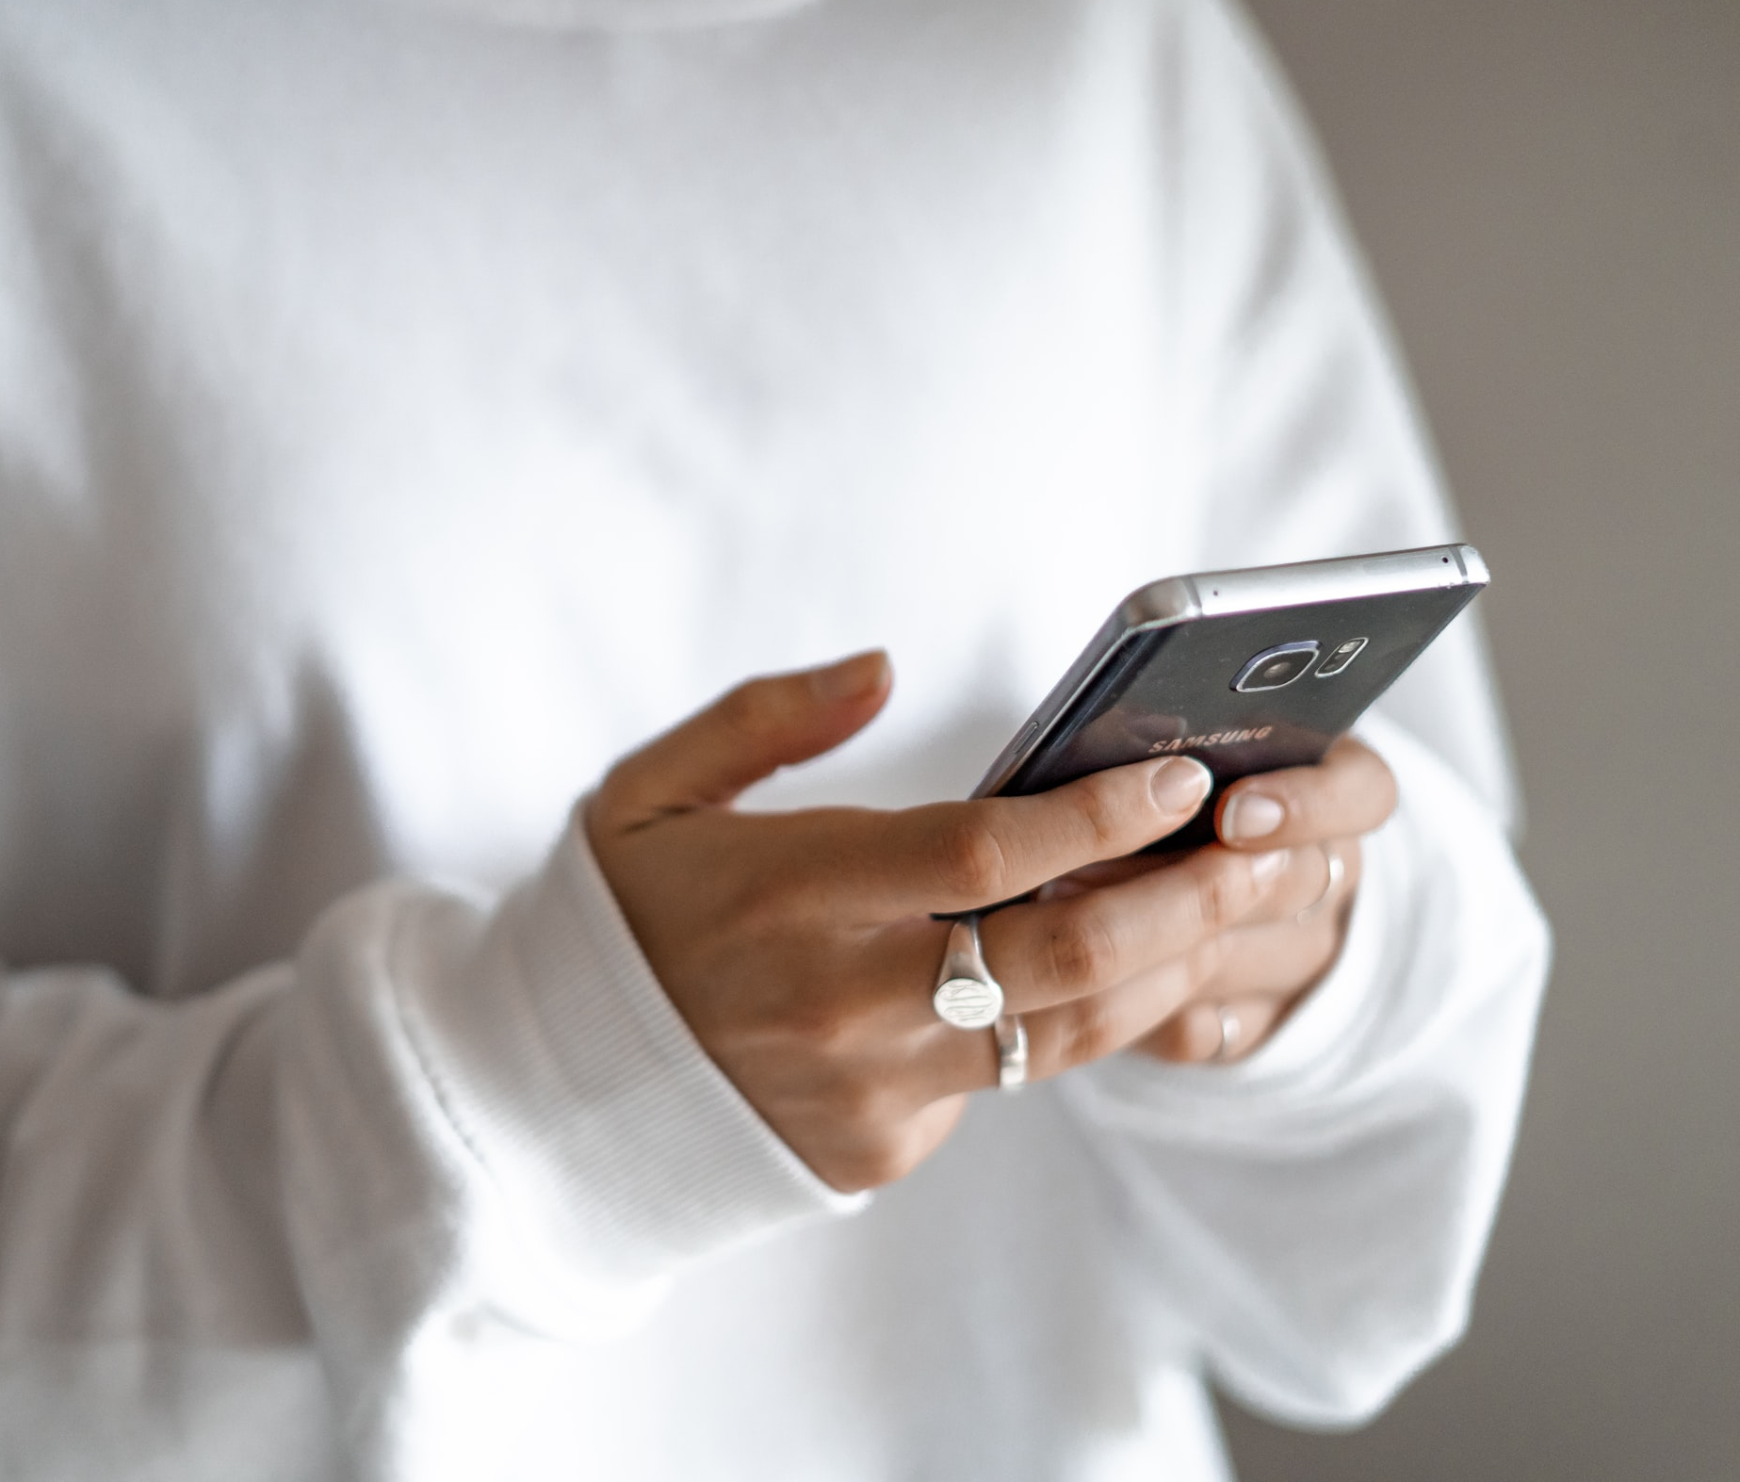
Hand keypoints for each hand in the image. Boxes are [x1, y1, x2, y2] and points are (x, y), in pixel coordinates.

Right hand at [586, 651, 1362, 1191]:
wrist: (554, 1096)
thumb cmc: (619, 920)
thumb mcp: (648, 793)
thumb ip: (764, 718)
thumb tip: (881, 668)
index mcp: (786, 894)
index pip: (978, 853)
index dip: (1092, 812)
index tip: (1178, 774)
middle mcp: (840, 1001)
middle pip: (1059, 953)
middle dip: (1184, 896)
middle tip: (1263, 845)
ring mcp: (868, 1088)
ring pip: (1065, 1032)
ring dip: (1165, 964)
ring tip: (1234, 902)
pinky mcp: (883, 1148)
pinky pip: (1008, 1083)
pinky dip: (1070, 1024)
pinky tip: (1124, 968)